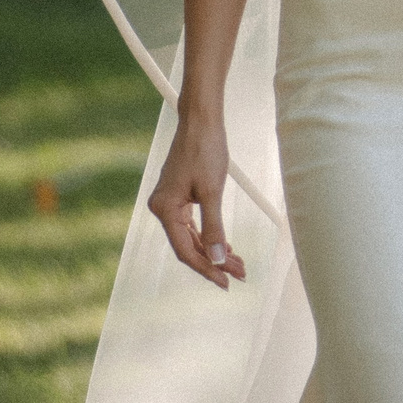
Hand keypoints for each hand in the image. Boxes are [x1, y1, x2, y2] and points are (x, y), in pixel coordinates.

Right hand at [147, 109, 245, 288]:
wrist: (201, 120)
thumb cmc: (206, 150)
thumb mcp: (212, 191)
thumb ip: (214, 228)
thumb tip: (217, 259)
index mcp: (164, 209)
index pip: (185, 250)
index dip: (206, 268)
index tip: (226, 281)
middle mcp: (162, 209)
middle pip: (189, 246)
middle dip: (214, 261)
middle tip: (240, 275)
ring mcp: (170, 203)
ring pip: (192, 236)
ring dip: (214, 250)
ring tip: (238, 264)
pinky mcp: (179, 197)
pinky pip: (193, 224)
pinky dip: (209, 235)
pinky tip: (225, 246)